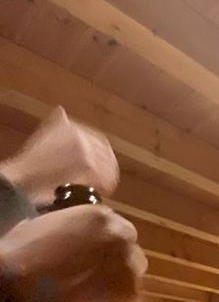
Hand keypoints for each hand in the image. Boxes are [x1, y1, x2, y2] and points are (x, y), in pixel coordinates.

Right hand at [0, 107, 118, 201]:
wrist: (25, 175)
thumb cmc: (32, 160)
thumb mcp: (45, 134)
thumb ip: (57, 125)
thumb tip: (61, 110)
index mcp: (71, 126)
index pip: (99, 140)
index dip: (104, 154)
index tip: (106, 165)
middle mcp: (79, 134)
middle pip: (106, 153)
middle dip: (109, 167)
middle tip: (108, 179)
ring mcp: (84, 149)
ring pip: (107, 165)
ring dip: (108, 178)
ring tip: (105, 187)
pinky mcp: (86, 164)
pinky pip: (102, 176)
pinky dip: (104, 185)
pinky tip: (101, 191)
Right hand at [0, 204, 145, 301]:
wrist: (14, 294)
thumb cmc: (19, 259)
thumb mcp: (43, 227)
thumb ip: (69, 229)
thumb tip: (73, 239)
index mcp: (102, 217)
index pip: (119, 232)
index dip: (105, 249)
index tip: (93, 261)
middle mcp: (123, 240)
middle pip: (130, 255)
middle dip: (115, 267)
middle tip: (93, 281)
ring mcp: (130, 273)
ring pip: (132, 282)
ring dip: (117, 289)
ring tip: (92, 301)